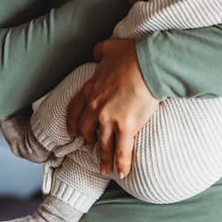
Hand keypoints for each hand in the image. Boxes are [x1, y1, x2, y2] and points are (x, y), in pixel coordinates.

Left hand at [65, 38, 158, 178]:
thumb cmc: (131, 55)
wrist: (148, 65)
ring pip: (103, 144)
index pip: (74, 110)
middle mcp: (96, 107)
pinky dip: (121, 163)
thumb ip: (99, 52)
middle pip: (86, 130)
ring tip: (104, 169)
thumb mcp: (109, 48)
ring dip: (102, 158)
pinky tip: (122, 173)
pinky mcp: (126, 127)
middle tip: (90, 147)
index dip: (73, 123)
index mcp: (90, 90)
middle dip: (88, 140)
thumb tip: (96, 53)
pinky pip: (122, 150)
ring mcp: (109, 119)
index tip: (73, 132)